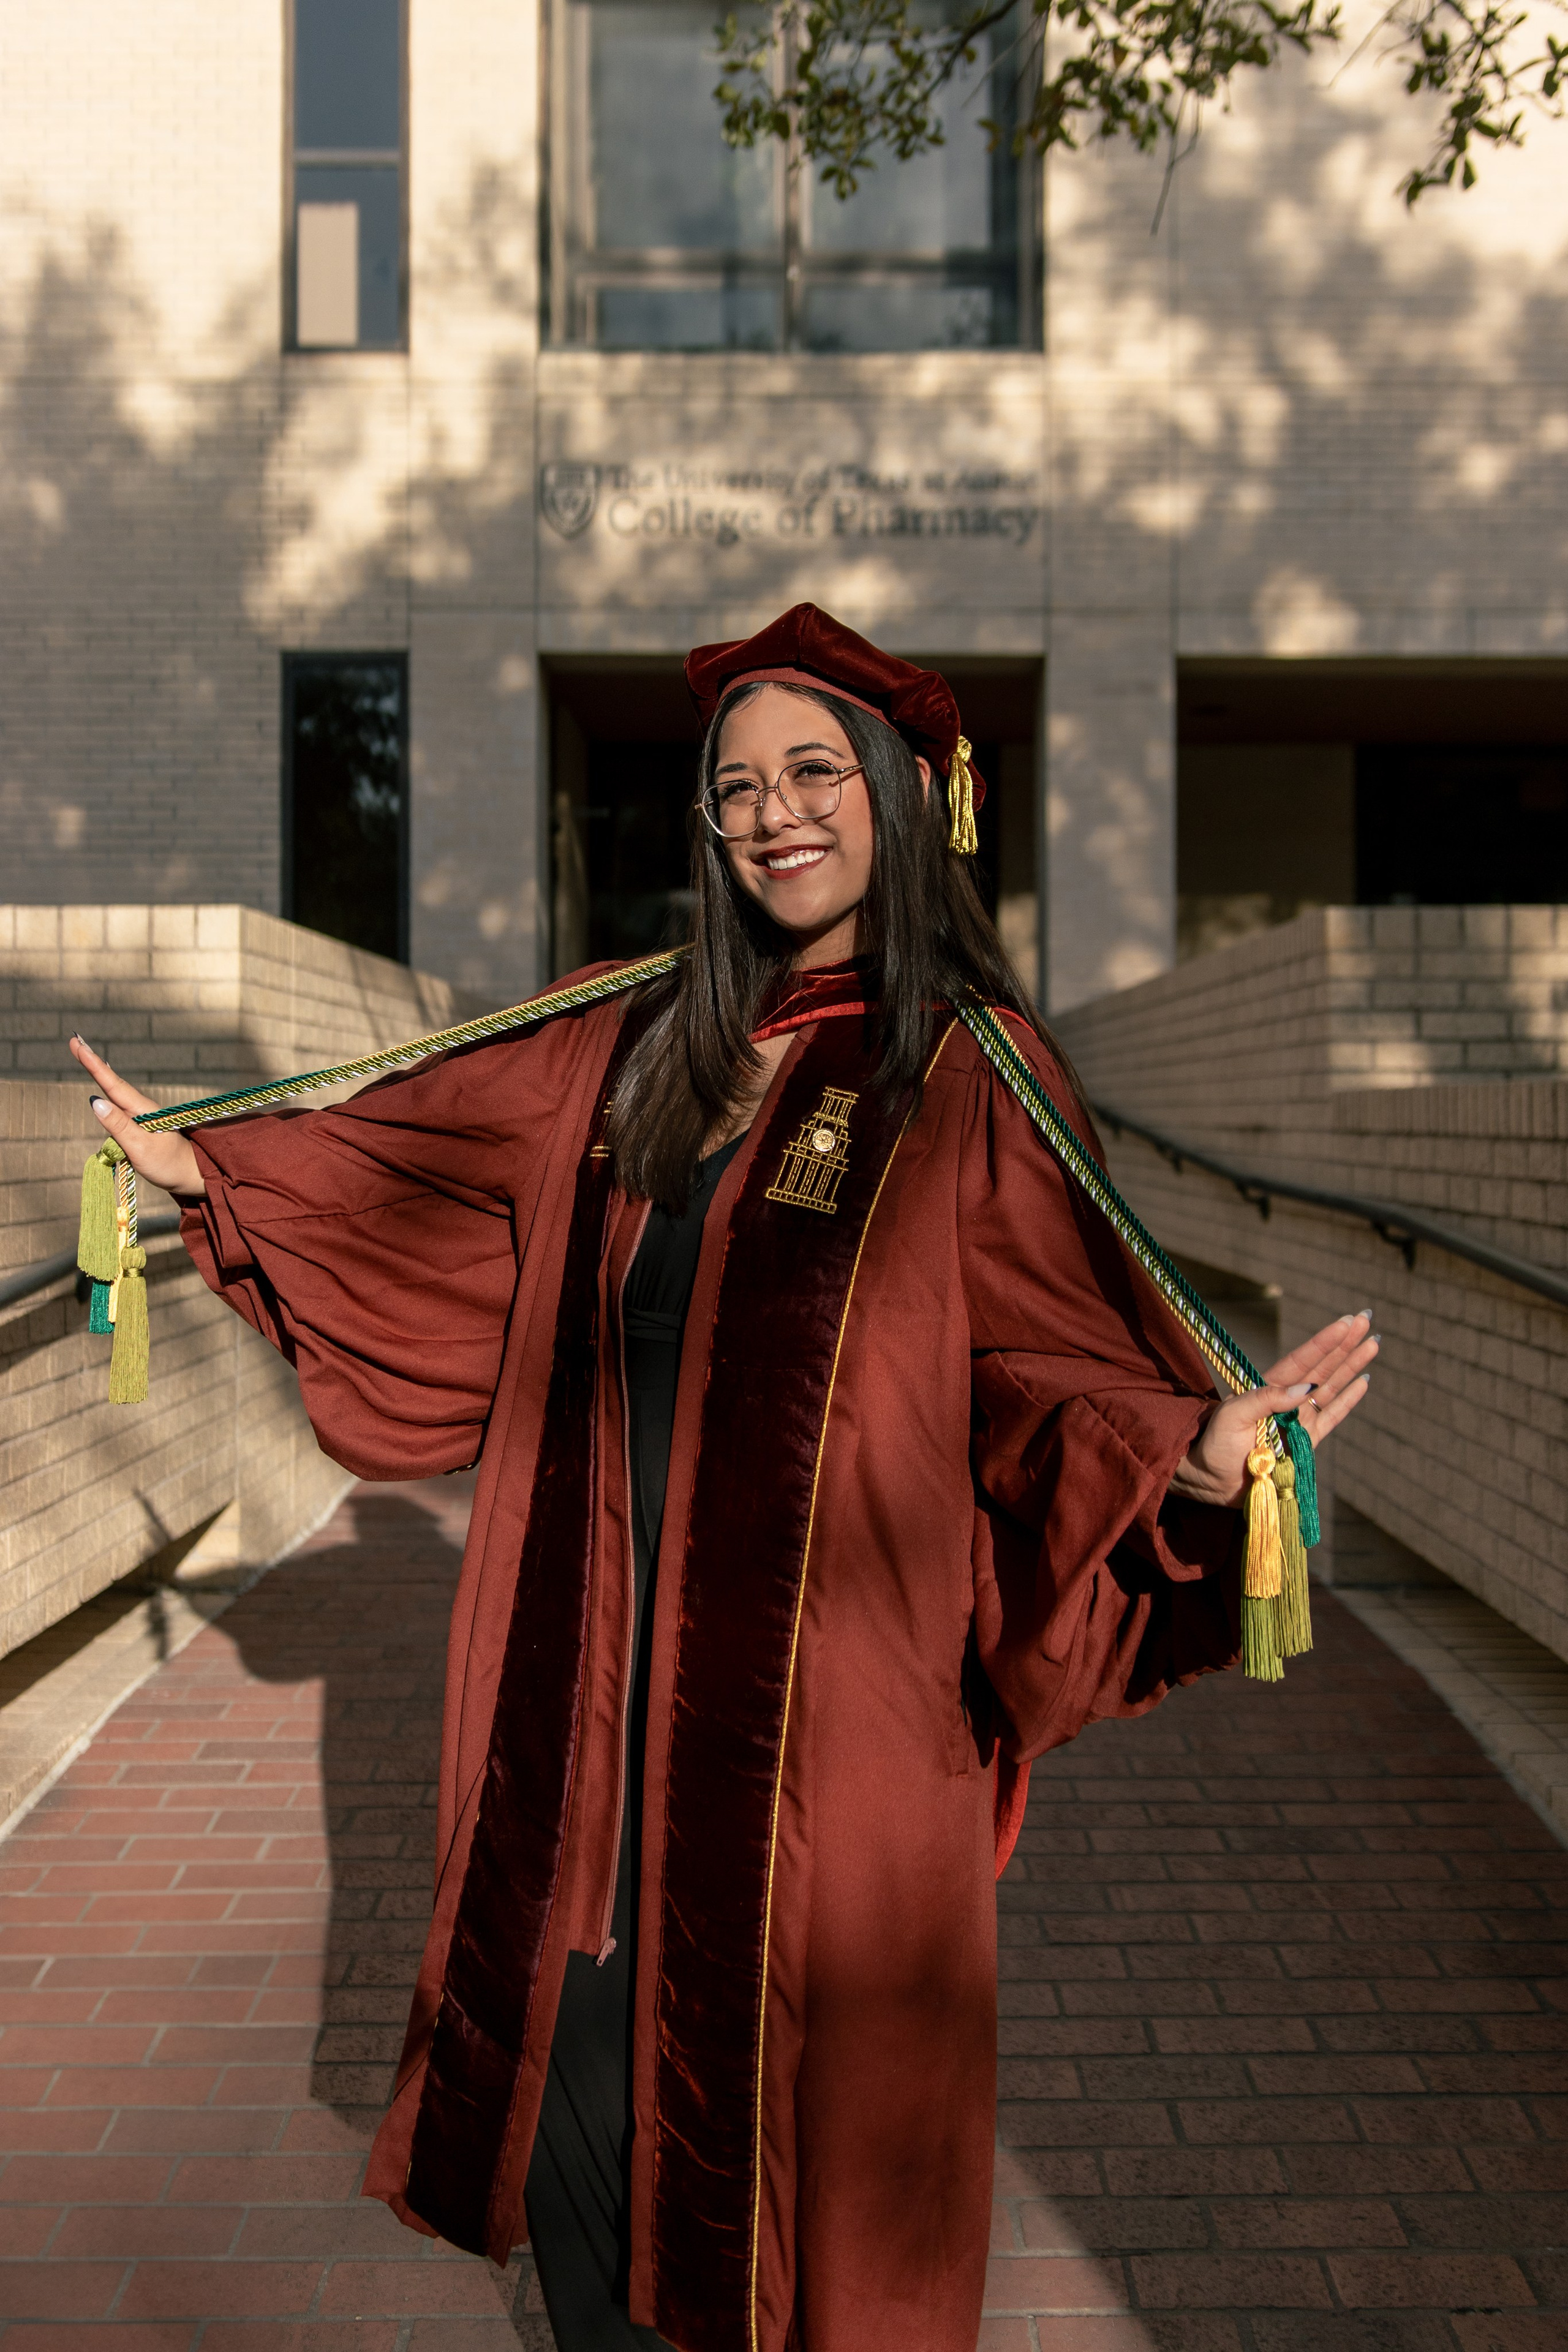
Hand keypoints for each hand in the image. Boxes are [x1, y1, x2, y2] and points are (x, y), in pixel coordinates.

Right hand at [68, 1036, 204, 1199]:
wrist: (191, 1174)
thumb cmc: (168, 1164)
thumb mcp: (140, 1147)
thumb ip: (118, 1126)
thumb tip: (95, 1102)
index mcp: (141, 1110)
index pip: (112, 1084)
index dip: (94, 1065)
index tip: (78, 1044)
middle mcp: (140, 1108)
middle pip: (112, 1082)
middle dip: (92, 1062)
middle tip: (74, 1040)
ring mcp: (141, 1116)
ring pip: (116, 1092)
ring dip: (99, 1073)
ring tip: (85, 1054)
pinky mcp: (140, 1125)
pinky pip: (120, 1105)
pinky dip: (108, 1090)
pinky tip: (105, 1084)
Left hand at [1168, 1310, 1377, 1509]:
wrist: (1213, 1479)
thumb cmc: (1217, 1442)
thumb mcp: (1234, 1415)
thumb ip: (1266, 1399)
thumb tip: (1304, 1389)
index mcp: (1269, 1387)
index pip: (1303, 1359)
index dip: (1324, 1341)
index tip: (1345, 1322)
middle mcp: (1287, 1400)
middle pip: (1323, 1367)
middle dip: (1345, 1344)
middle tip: (1365, 1319)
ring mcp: (1299, 1420)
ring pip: (1332, 1387)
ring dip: (1352, 1366)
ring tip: (1373, 1344)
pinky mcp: (1307, 1443)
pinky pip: (1333, 1417)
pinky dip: (1349, 1400)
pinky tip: (1364, 1381)